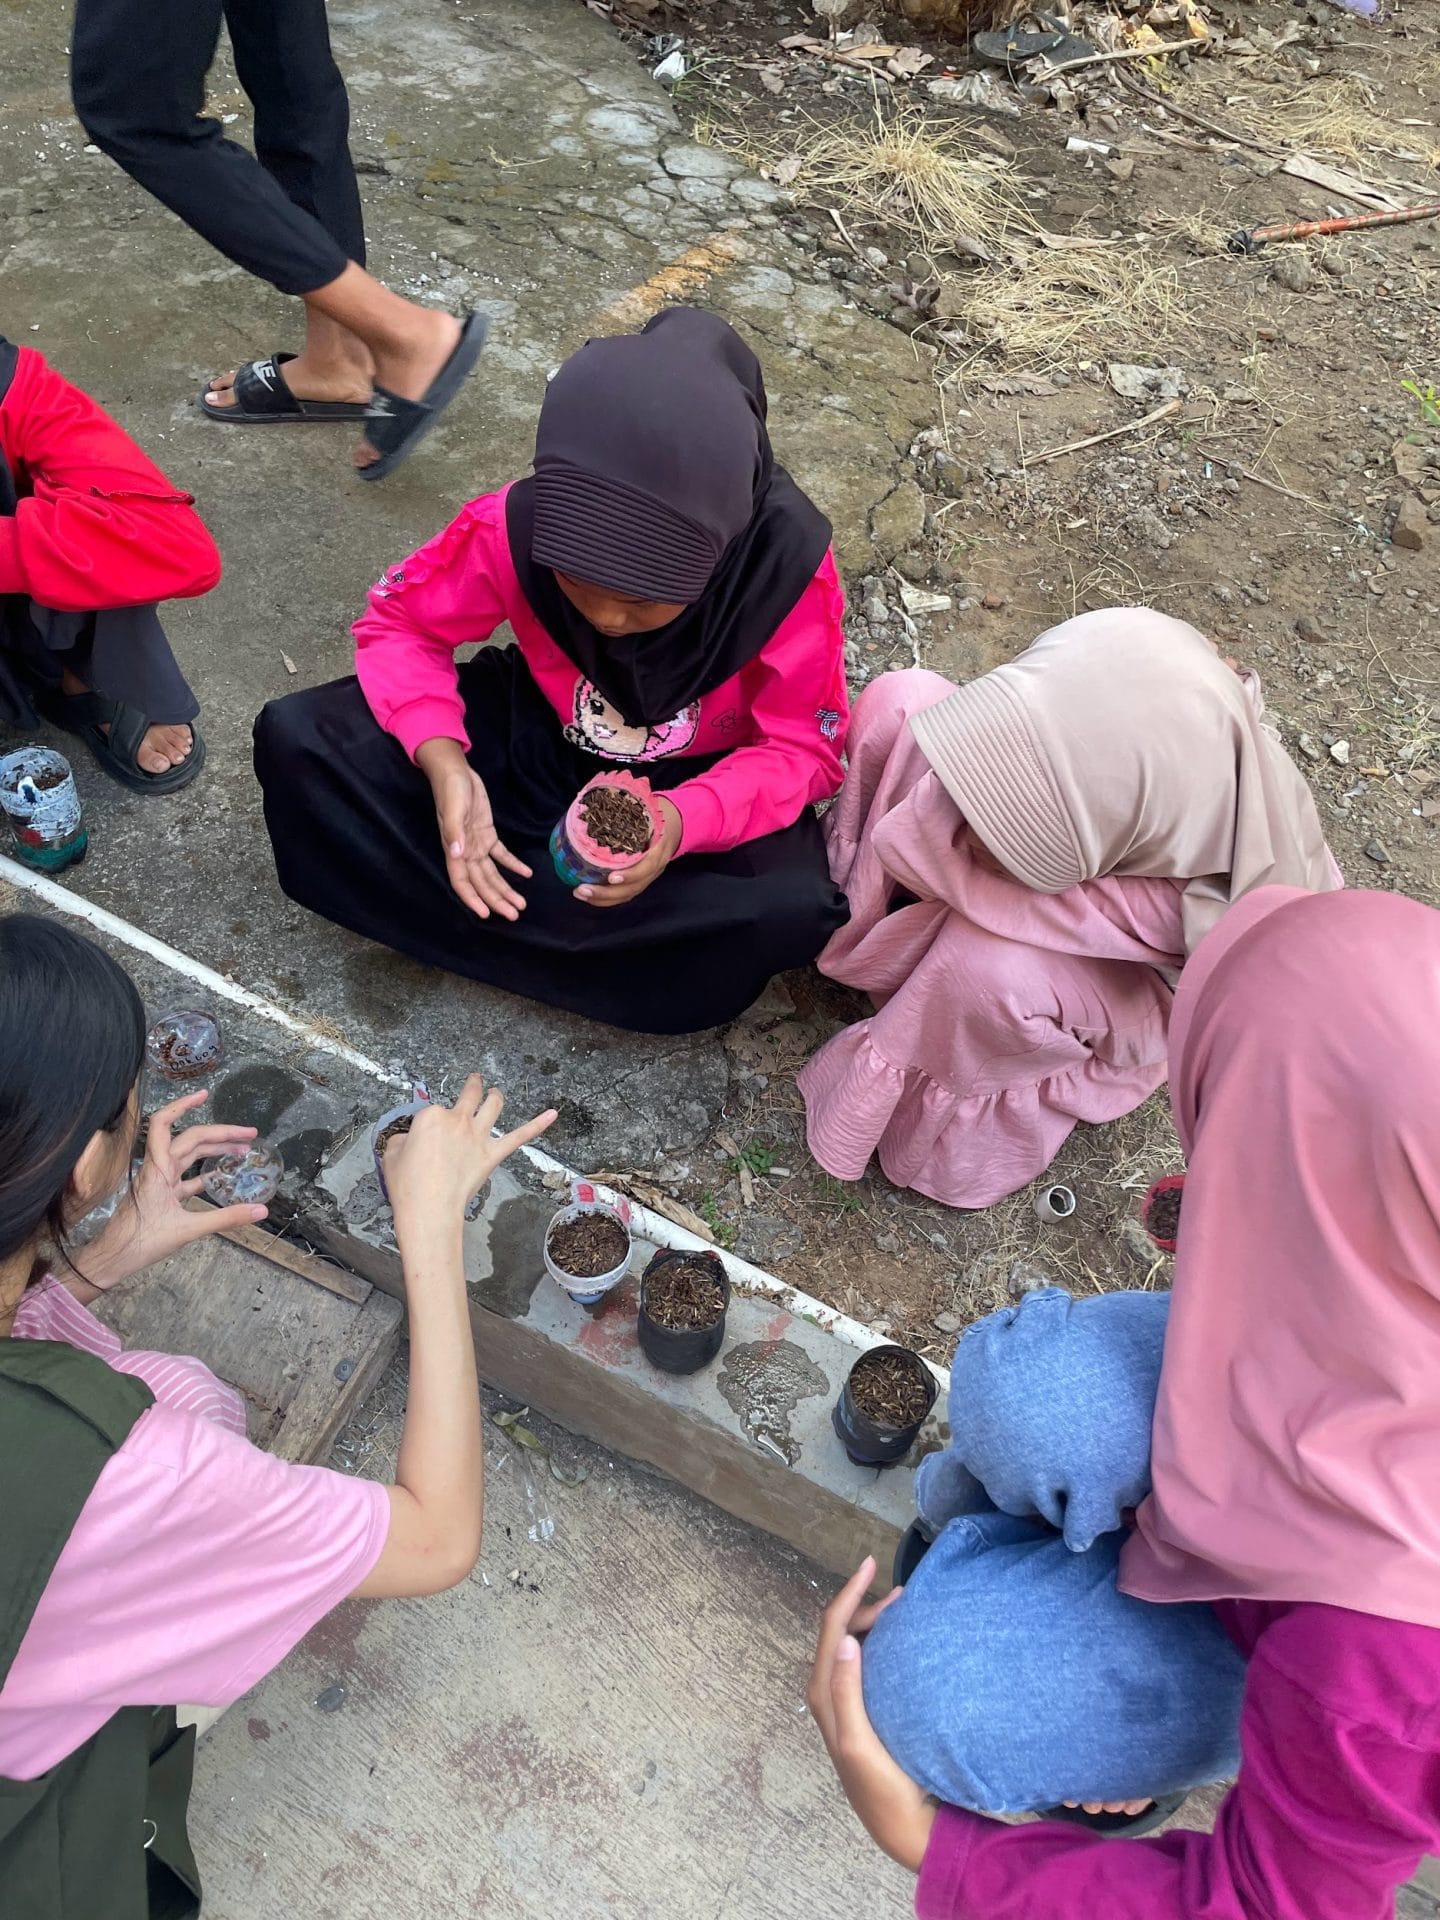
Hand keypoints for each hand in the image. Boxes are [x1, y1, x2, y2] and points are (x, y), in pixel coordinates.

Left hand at [78, 1091, 269, 1292]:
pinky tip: (221, 1175)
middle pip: (189, 1139)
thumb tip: (261, 1210)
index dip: (183, 1105)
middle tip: (249, 1135)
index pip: (164, 1124)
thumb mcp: (187, 1230)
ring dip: (214, 1150)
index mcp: (157, 1168)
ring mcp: (159, 1181)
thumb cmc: (141, 1241)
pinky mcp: (161, 1195)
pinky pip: (186, 1177)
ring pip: (188, 1156)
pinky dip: (204, 1173)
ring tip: (242, 1151)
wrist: (114, 1258)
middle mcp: (157, 1169)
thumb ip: (226, 1219)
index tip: (205, 1095)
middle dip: (220, 1133)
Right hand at [385, 1074, 555, 1247]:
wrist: (429, 1208)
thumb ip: (403, 1140)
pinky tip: (553, 1114)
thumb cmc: (407, 1184)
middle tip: (474, 1080)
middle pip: (469, 1096)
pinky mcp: (493, 1154)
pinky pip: (520, 1136)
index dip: (429, 1123)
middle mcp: (458, 1120)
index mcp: (431, 1116)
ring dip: (496, 1096)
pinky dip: (538, 1124)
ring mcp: (479, 1136)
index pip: (432, 1111)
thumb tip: (411, 1140)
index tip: (424, 1137)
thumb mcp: (391, 1154)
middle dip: (473, 1085)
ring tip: (496, 1092)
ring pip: (493, 1106)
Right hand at [417, 739, 530, 921]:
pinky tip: (526, 874)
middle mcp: (465, 852)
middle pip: (481, 883)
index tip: (486, 914)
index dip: (473, 899)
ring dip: (506, 888)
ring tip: (520, 903)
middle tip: (514, 914)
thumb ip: (455, 833)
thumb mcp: (454, 809)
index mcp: (454, 849)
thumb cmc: (451, 790)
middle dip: (497, 900)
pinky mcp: (487, 834)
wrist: (456, 772)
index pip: (462, 881)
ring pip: (492, 873)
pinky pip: (501, 855)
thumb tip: (456, 856)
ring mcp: (477, 844)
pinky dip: (512, 865)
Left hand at [577, 795, 681, 909]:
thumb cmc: (654, 814)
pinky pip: (624, 894)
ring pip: (627, 894)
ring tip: (580, 893)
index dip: (630, 875)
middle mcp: (654, 867)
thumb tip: (589, 799)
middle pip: (633, 887)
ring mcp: (648, 876)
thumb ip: (627, 808)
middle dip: (606, 893)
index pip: (647, 867)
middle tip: (582, 889)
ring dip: (601, 898)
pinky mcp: (640, 880)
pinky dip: (605, 898)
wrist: (674, 824)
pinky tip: (588, 895)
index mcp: (659, 848)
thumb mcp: (647, 809)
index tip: (611, 877)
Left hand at [808, 1557, 936, 1874]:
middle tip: (902, 1593)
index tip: (870, 1563)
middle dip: (864, 1603)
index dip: (849, 1592)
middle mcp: (828, 1691)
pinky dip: (880, 1641)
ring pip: (853, 1644)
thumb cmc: (880, 1786)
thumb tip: (847, 1640)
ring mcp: (845, 1700)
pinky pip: (865, 1661)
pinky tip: (901, 1641)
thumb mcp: (858, 1741)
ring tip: (903, 1608)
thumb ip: (847, 1692)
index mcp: (823, 1692)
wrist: (900, 1824)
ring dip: (872, 1620)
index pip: (832, 1627)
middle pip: (841, 1630)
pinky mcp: (863, 1710)